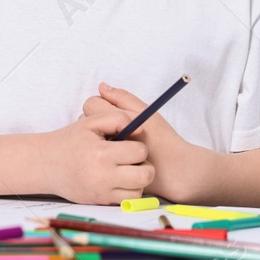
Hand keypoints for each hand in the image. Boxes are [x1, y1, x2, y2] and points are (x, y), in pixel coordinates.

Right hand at [42, 109, 153, 204]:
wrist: (46, 164)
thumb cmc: (70, 141)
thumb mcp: (90, 122)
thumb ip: (117, 118)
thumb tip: (141, 128)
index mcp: (101, 152)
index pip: (139, 152)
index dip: (138, 146)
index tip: (129, 145)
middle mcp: (103, 175)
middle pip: (144, 175)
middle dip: (144, 166)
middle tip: (134, 161)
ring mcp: (102, 191)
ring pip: (139, 190)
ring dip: (137, 180)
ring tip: (127, 171)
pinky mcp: (100, 201)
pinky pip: (127, 201)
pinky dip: (128, 192)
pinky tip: (120, 182)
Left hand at [89, 82, 209, 202]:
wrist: (173, 172)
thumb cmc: (161, 140)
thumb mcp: (145, 114)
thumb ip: (122, 97)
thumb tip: (102, 87)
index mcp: (114, 122)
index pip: (91, 104)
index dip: (102, 105)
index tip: (114, 111)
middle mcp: (104, 140)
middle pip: (86, 121)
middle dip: (99, 122)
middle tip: (116, 128)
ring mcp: (102, 158)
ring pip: (89, 138)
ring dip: (98, 137)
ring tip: (116, 141)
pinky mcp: (104, 171)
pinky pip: (94, 156)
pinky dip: (101, 152)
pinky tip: (115, 155)